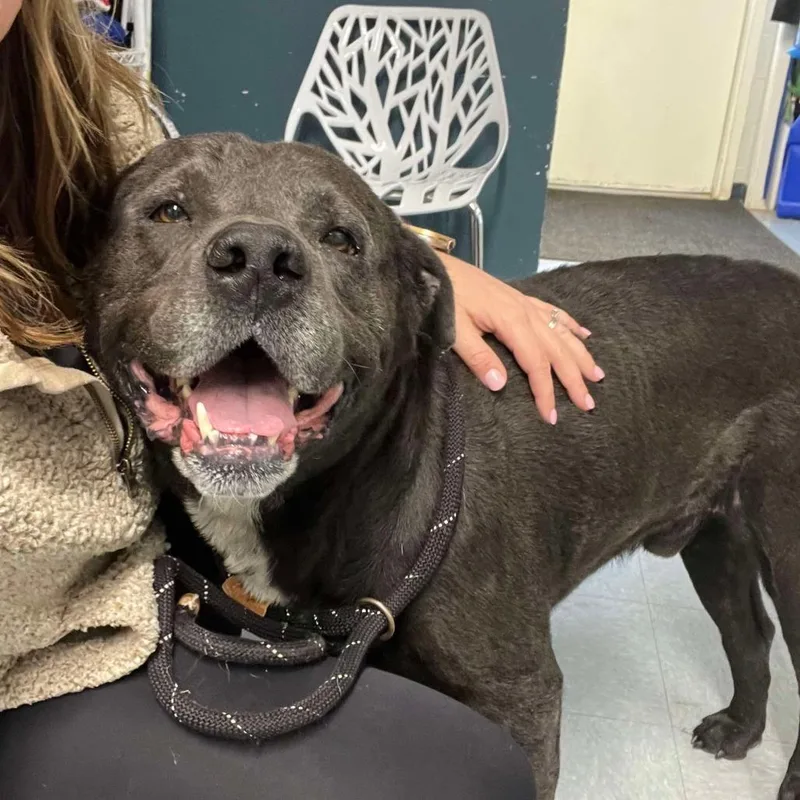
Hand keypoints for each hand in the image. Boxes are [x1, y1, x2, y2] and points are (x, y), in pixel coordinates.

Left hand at [441, 253, 603, 424]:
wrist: (435, 267)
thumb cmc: (444, 298)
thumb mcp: (455, 330)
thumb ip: (478, 356)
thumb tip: (500, 384)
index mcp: (511, 322)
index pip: (536, 363)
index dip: (545, 391)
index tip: (551, 415)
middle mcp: (525, 312)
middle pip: (557, 350)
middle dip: (573, 379)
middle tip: (587, 404)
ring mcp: (525, 303)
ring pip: (561, 332)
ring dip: (580, 355)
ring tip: (596, 375)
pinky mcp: (519, 298)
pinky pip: (553, 313)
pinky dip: (571, 325)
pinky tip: (584, 334)